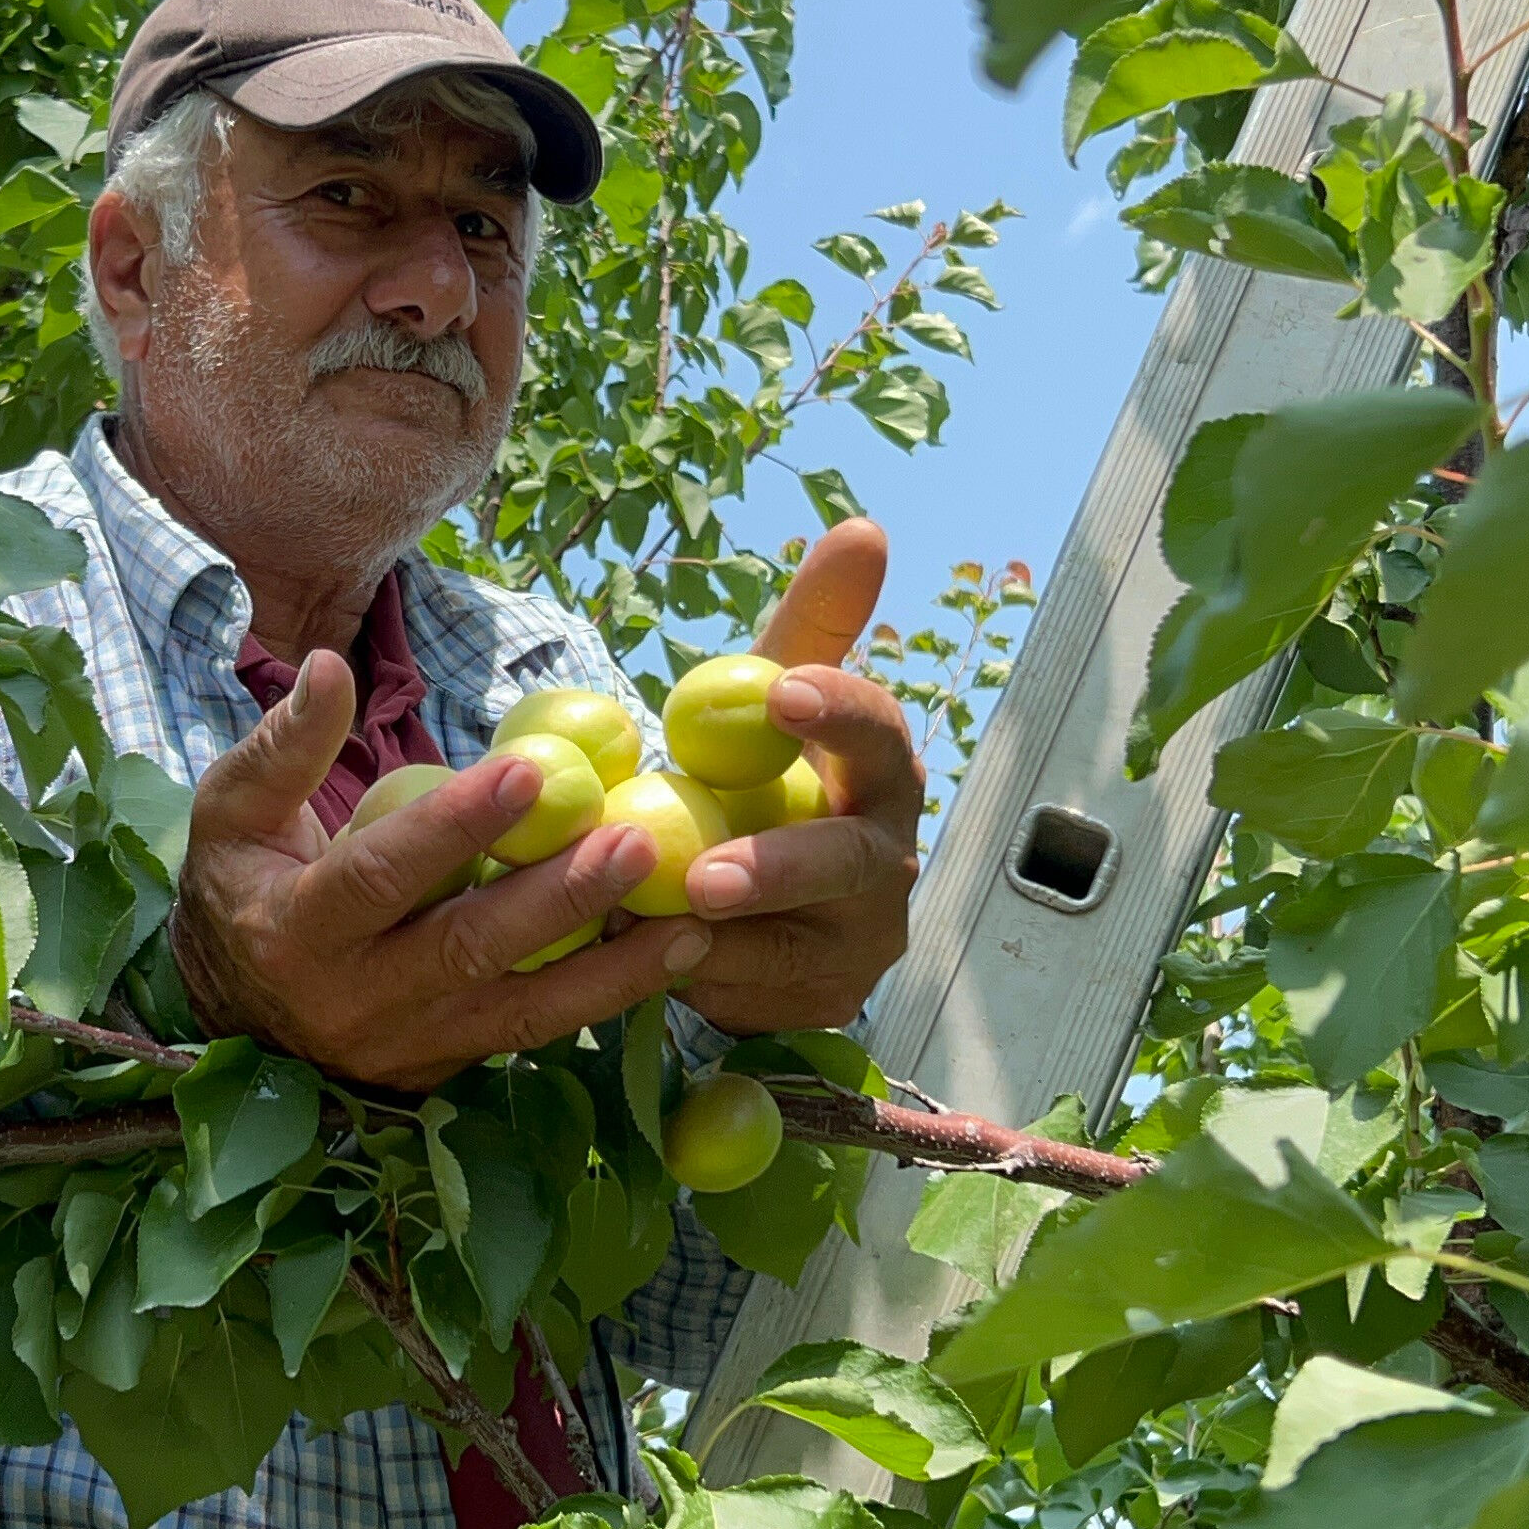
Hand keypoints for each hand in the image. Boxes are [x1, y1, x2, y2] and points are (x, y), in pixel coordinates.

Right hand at [170, 649, 716, 1091]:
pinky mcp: (452, 1063)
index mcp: (296, 930)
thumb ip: (284, 746)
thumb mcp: (233, 811)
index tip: (530, 769)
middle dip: (558, 898)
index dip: (455, 827)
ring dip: (612, 967)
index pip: (382, 875)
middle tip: (636, 838)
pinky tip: (677, 953)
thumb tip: (328, 666)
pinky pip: (536, 1031)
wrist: (233, 1007)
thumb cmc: (240, 884)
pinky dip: (609, 996)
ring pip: (521, 1010)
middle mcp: (357, 1001)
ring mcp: (410, 1044)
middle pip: (467, 951)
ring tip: (692, 917)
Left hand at [666, 519, 923, 1034]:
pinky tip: (644, 959)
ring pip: (795, 943)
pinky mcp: (815, 999)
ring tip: (657, 923)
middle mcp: (884, 859)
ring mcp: (857, 939)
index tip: (782, 692)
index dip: (836, 713)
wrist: (768, 897)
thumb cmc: (770, 779)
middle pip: (850, 859)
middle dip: (786, 865)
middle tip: (711, 873)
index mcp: (880, 774)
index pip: (875, 734)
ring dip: (722, 938)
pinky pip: (751, 993)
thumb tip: (865, 528)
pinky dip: (696, 975)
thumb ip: (815, 625)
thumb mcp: (778, 700)